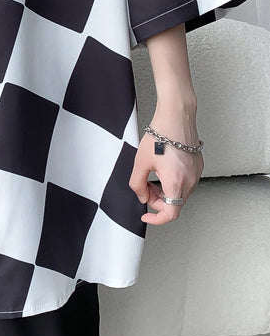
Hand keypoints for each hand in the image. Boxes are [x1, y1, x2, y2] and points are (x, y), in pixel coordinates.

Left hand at [129, 109, 203, 224]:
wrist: (176, 116)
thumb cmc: (160, 135)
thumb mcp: (141, 162)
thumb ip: (138, 184)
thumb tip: (142, 197)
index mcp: (176, 182)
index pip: (170, 214)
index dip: (156, 219)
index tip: (146, 215)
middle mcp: (190, 180)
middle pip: (175, 204)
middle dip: (158, 200)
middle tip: (146, 187)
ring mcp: (196, 173)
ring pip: (181, 194)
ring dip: (166, 191)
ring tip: (154, 175)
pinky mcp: (198, 165)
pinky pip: (186, 182)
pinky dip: (174, 182)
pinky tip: (164, 169)